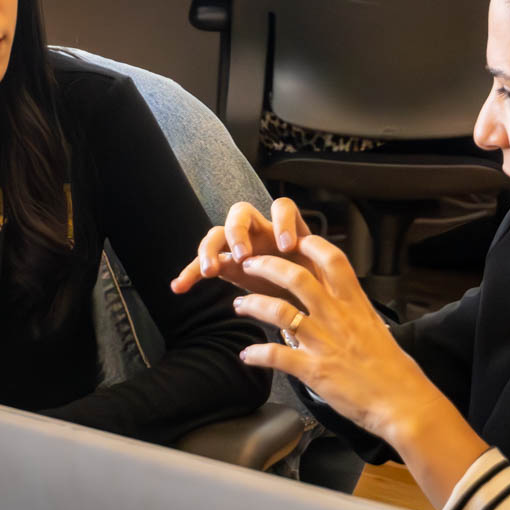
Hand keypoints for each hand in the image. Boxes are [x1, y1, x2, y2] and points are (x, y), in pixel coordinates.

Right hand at [171, 198, 313, 305]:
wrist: (301, 302)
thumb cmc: (312, 285)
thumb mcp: (320, 275)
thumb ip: (321, 267)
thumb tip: (330, 272)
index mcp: (285, 229)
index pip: (282, 208)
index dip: (282, 223)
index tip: (287, 247)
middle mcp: (260, 232)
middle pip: (241, 213)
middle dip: (239, 231)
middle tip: (243, 255)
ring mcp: (239, 246)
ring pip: (217, 233)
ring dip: (210, 249)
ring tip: (210, 270)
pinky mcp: (224, 264)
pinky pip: (202, 264)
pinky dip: (189, 273)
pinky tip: (179, 287)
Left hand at [229, 234, 441, 441]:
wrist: (402, 402)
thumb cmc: (394, 370)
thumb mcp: (375, 328)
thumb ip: (355, 312)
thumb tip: (342, 303)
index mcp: (355, 304)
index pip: (332, 260)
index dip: (311, 245)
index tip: (294, 240)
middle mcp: (337, 317)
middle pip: (296, 277)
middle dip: (267, 266)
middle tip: (249, 264)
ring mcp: (323, 342)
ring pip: (279, 311)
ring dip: (253, 304)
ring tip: (239, 304)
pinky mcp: (313, 370)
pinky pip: (276, 355)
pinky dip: (257, 353)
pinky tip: (247, 355)